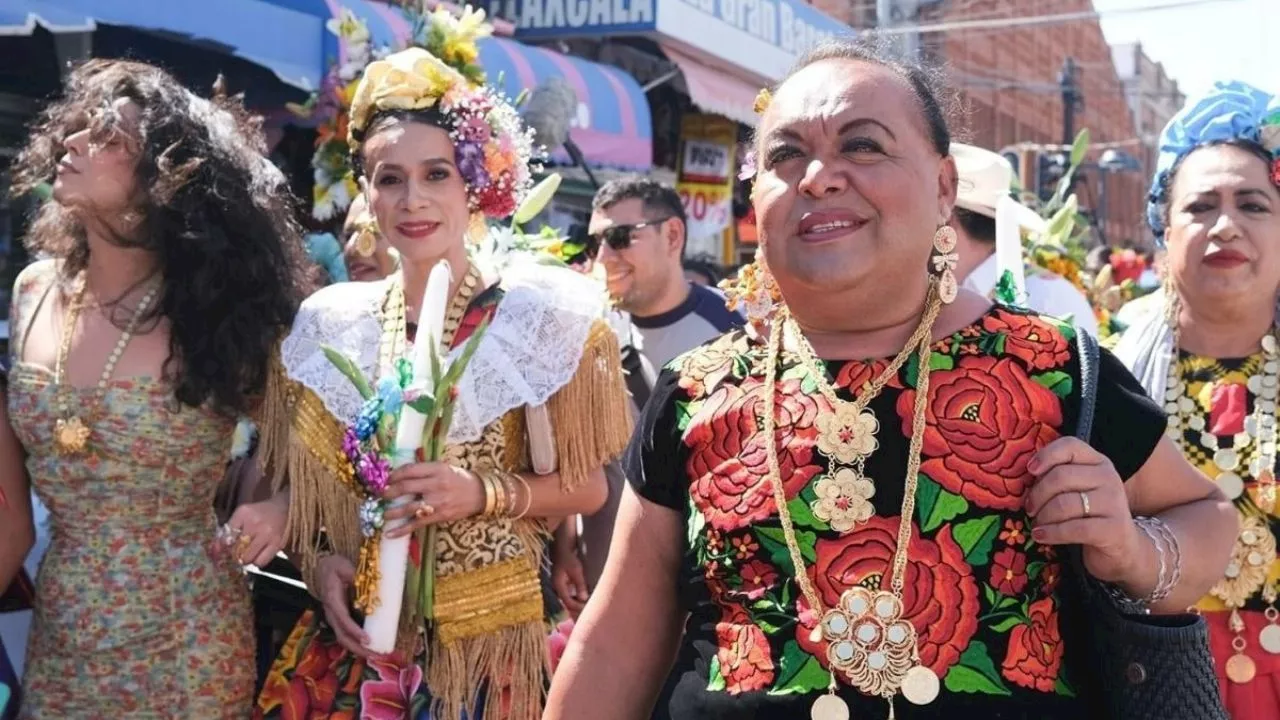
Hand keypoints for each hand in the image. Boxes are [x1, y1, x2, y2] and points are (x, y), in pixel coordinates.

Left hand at [225, 492, 288, 567]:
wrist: (285, 508)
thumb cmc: (260, 513)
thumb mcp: (242, 514)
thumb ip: (227, 530)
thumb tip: (214, 551)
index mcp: (243, 513)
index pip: (226, 535)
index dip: (220, 547)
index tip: (218, 553)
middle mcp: (255, 523)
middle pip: (236, 549)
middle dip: (234, 553)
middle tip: (238, 551)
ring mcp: (267, 534)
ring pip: (247, 558)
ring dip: (245, 559)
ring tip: (249, 553)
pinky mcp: (277, 544)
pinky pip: (261, 562)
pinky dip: (257, 562)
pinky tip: (258, 555)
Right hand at [315, 554, 371, 656]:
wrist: (322, 569)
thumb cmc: (334, 567)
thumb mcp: (343, 565)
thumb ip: (354, 574)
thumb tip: (368, 582)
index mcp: (332, 601)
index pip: (343, 619)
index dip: (355, 631)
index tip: (368, 639)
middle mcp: (332, 614)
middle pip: (343, 637)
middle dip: (359, 649)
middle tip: (376, 655)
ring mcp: (335, 619)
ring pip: (345, 640)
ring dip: (360, 650)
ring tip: (378, 656)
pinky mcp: (341, 621)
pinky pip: (349, 636)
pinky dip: (359, 644)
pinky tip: (374, 648)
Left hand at [381, 462, 484, 537]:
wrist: (479, 493)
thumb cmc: (459, 479)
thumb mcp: (444, 467)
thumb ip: (424, 470)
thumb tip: (399, 475)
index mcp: (437, 469)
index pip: (409, 470)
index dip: (393, 475)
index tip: (384, 479)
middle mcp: (436, 484)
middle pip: (405, 488)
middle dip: (388, 492)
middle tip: (379, 495)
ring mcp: (437, 501)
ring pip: (408, 507)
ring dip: (391, 512)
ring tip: (381, 514)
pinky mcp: (439, 516)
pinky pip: (416, 523)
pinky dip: (401, 530)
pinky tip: (389, 534)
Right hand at [552, 526, 589, 616]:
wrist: (562, 544)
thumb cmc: (568, 555)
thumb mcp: (576, 569)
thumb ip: (580, 584)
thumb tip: (584, 599)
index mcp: (558, 585)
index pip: (568, 603)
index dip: (579, 607)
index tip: (590, 608)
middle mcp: (558, 587)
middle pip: (568, 603)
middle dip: (578, 608)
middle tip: (591, 611)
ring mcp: (561, 584)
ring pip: (570, 599)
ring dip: (579, 603)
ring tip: (590, 606)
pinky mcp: (565, 581)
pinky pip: (572, 593)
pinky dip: (578, 597)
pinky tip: (586, 597)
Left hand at [1024, 436, 1142, 584]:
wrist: (1121, 549)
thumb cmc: (1089, 515)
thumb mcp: (1077, 490)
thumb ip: (1057, 479)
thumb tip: (1024, 477)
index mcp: (1098, 462)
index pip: (1071, 446)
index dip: (1046, 455)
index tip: (1030, 470)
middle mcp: (1108, 477)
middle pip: (1060, 477)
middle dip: (1037, 494)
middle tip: (1029, 508)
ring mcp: (1114, 503)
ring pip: (1064, 504)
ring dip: (1043, 517)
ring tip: (1036, 524)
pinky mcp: (1114, 529)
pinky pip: (1074, 529)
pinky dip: (1052, 533)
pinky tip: (1041, 536)